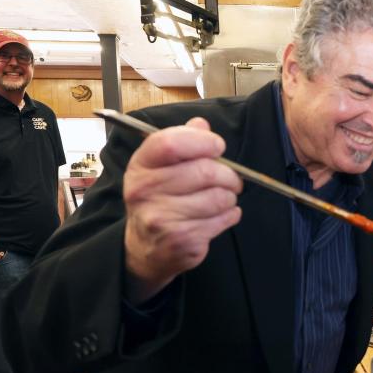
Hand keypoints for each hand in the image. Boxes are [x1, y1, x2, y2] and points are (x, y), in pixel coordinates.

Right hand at [123, 117, 242, 302]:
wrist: (145, 247)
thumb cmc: (159, 200)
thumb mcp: (161, 167)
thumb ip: (182, 142)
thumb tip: (201, 124)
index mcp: (140, 166)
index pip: (171, 143)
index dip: (203, 141)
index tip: (218, 146)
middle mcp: (145, 192)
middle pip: (204, 172)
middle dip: (228, 174)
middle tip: (232, 179)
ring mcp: (161, 218)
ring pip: (218, 197)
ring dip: (230, 196)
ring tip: (224, 198)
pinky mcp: (181, 241)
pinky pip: (222, 220)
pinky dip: (231, 215)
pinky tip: (221, 215)